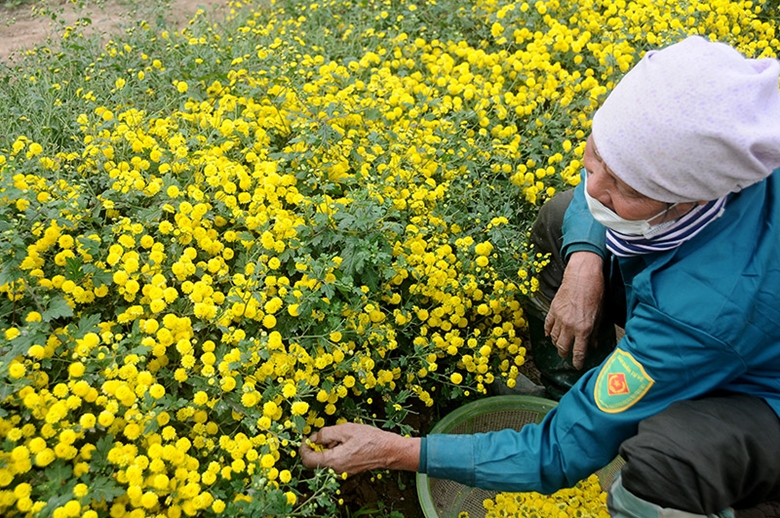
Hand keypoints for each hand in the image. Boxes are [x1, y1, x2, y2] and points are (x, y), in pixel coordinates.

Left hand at [300, 423, 420, 474]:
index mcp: (333, 461)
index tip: (306, 437)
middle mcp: (336, 470)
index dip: (303, 448)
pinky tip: (346, 443)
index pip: (307, 460)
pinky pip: (334, 462)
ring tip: (341, 437)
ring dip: (327, 448)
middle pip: (315, 461)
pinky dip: (334, 452)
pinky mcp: (348, 470)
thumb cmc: (369, 438)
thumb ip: (325, 434)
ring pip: (325, 461)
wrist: (388, 450)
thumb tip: (313, 438)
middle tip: (327, 434)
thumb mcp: (345, 429)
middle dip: (317, 446)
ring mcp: (342, 472)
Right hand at [544, 251, 604, 369]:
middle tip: (567, 356)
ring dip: (556, 343)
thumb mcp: (600, 314)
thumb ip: (595, 331)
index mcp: (583, 329)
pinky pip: (547, 325)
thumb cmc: (595, 292)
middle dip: (565, 354)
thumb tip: (593, 344)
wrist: (582, 276)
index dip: (577, 361)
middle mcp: (570, 326)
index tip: (577, 365)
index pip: (578, 352)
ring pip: (553, 338)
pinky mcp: (552, 310)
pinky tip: (549, 334)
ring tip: (560, 345)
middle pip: (563, 347)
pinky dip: (548, 332)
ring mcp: (559, 318)